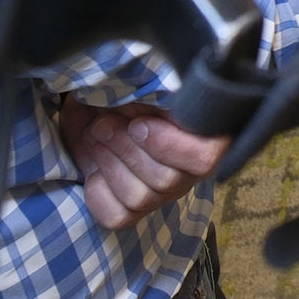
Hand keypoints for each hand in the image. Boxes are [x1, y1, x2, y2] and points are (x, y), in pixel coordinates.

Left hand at [58, 101, 227, 231]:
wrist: (97, 108)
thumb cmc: (130, 91)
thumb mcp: (145, 83)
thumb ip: (157, 92)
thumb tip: (154, 96)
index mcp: (204, 139)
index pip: (205, 158)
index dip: (169, 146)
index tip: (138, 124)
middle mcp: (187, 174)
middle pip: (165, 180)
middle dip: (127, 148)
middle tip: (103, 123)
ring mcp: (159, 196)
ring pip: (139, 198)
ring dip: (109, 162)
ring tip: (95, 134)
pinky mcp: (130, 213)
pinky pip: (116, 215)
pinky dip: (97, 191)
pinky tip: (93, 167)